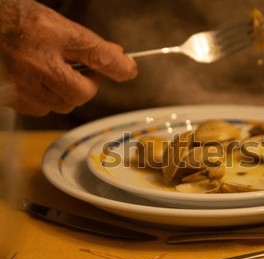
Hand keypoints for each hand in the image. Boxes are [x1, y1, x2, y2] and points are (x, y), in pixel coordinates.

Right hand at [0, 0, 137, 115]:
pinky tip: (37, 83)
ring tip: (54, 75)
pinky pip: (42, 109)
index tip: (129, 69)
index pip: (97, 55)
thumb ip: (90, 44)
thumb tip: (120, 58)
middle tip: (78, 72)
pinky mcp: (11, 96)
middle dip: (85, 85)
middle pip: (82, 93)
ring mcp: (23, 82)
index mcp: (52, 36)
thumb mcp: (57, 24)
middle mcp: (38, 61)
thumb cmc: (20, 21)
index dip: (118, 66)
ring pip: (63, 105)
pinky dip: (45, 100)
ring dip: (66, 94)